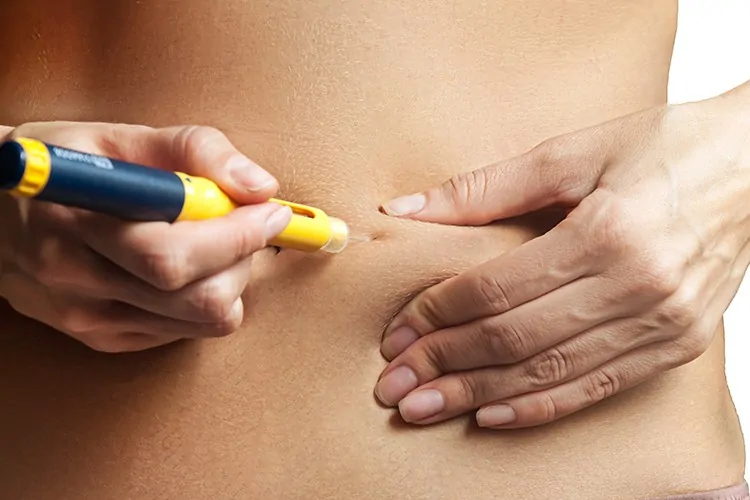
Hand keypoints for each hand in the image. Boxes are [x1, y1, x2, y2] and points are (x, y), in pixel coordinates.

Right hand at [0, 122, 290, 352]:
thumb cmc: (64, 165)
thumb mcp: (120, 136)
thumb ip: (194, 150)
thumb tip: (259, 186)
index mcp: (77, 224)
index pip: (173, 255)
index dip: (237, 236)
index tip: (272, 213)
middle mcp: (77, 283)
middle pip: (196, 298)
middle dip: (243, 259)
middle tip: (246, 226)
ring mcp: (89, 319)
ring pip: (200, 321)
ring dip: (232, 280)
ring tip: (217, 244)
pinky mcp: (104, 338)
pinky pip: (185, 333)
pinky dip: (206, 299)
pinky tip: (190, 268)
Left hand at [374, 84, 749, 427]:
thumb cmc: (668, 148)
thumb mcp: (573, 152)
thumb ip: (485, 187)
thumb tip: (407, 211)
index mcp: (607, 232)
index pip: (497, 290)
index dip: (438, 314)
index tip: (397, 332)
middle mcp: (637, 286)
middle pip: (516, 338)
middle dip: (445, 364)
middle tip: (393, 384)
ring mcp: (662, 323)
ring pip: (550, 372)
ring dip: (479, 395)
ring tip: (424, 408)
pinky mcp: (676, 345)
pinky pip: (598, 388)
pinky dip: (542, 407)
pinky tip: (493, 415)